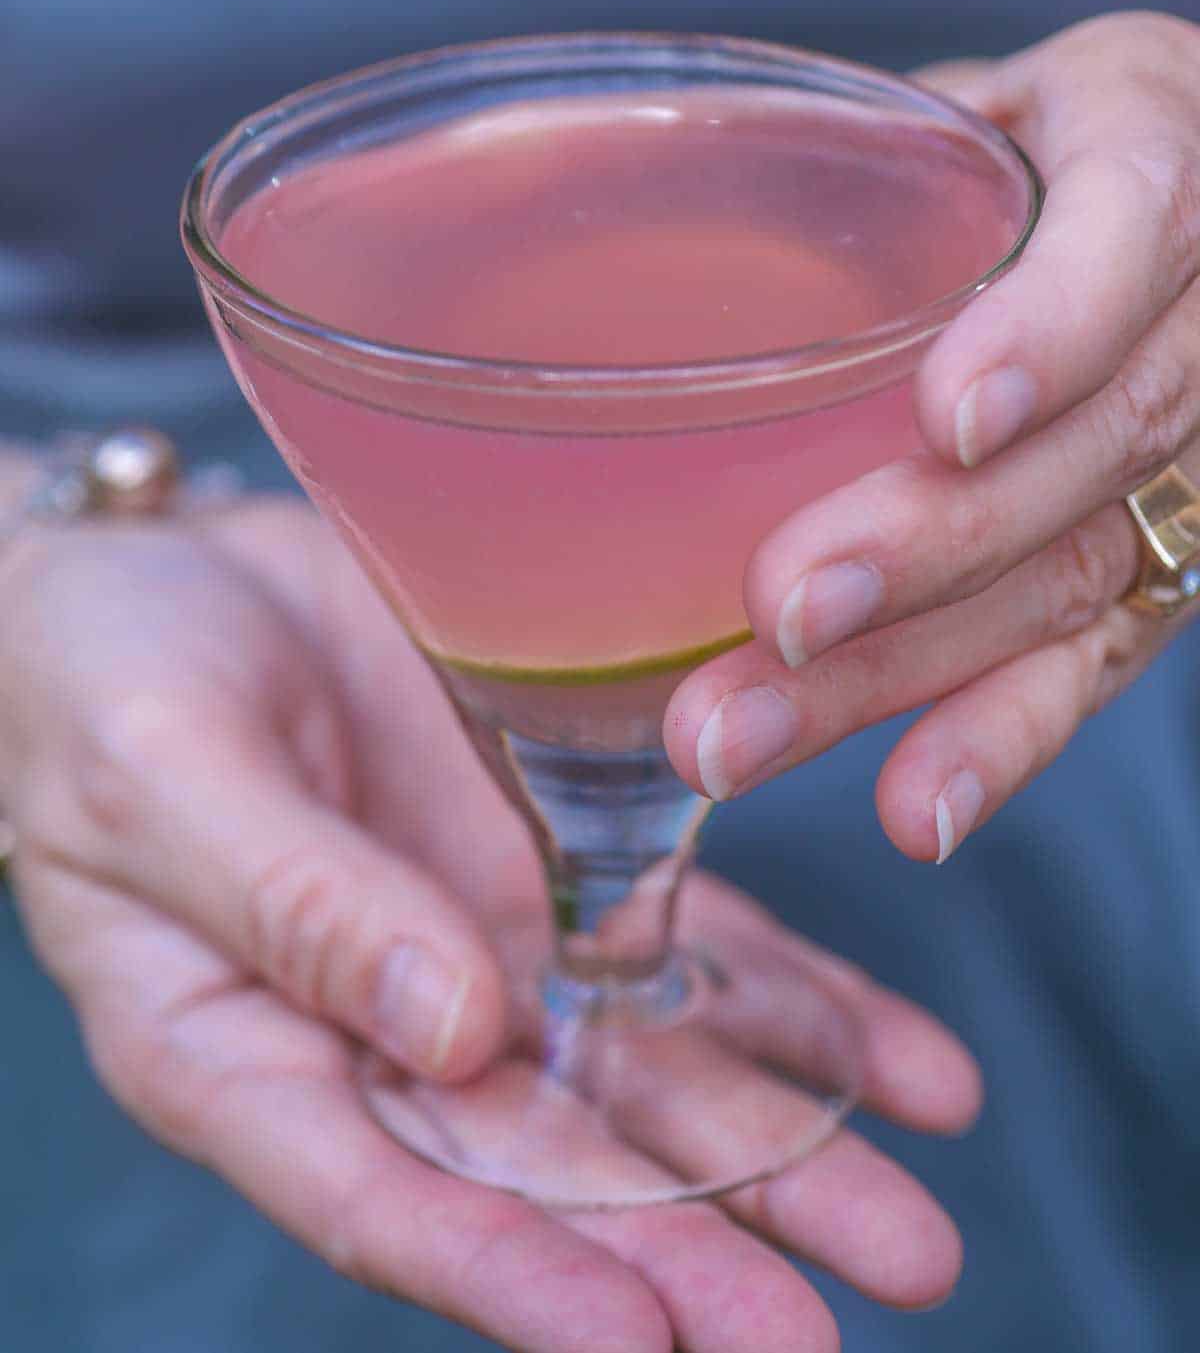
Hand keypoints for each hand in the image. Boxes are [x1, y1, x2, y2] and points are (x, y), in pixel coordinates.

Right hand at [2, 493, 979, 1352]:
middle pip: (552, 1166)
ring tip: (916, 1234)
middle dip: (696, 1248)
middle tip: (836, 1324)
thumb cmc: (106, 682)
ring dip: (785, 1151)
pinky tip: (911, 1065)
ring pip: (648, 1076)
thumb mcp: (165, 778)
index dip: (514, 1275)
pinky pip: (693, 945)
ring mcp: (490, 945)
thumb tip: (453, 1031)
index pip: (386, 1196)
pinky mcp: (560, 859)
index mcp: (250, 1051)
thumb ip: (293, 905)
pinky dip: (801, 1006)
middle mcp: (389, 1029)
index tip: (646, 1346)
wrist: (170, 576)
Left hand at [666, 11, 1199, 861]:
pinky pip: (1098, 659)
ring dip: (910, 668)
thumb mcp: (978, 100)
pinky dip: (1000, 736)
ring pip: (1072, 572)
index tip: (948, 414)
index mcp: (1158, 157)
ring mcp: (1198, 462)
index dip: (1050, 330)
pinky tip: (910, 809)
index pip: (1132, 234)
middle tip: (776, 609)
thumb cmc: (1054, 138)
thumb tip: (597, 180)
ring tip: (747, 738)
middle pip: (1087, 448)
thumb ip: (853, 150)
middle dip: (928, 542)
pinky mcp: (1170, 563)